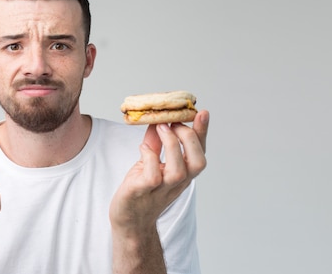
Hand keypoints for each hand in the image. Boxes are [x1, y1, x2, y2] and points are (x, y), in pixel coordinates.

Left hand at [109, 110, 208, 271]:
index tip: (201, 112)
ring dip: (171, 144)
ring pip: (178, 170)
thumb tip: (158, 120)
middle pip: (198, 162)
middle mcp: (177, 182)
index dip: (202, 132)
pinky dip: (149, 157)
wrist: (128, 220)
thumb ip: (156, 143)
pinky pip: (153, 175)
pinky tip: (142, 149)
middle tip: (172, 123)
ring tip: (160, 129)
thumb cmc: (141, 190)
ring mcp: (161, 189)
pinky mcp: (143, 192)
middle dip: (189, 137)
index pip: (199, 152)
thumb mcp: (150, 163)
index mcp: (182, 173)